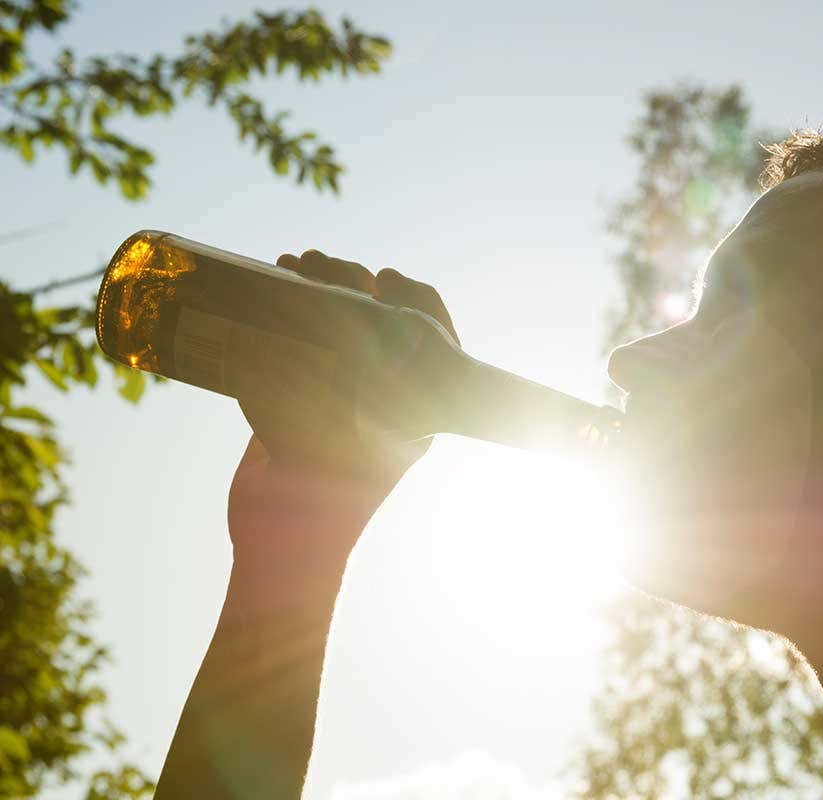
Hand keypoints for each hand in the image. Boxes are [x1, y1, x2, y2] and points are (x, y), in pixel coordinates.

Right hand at [228, 249, 459, 565]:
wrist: (288, 545)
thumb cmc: (326, 495)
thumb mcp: (331, 434)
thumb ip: (309, 393)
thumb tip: (272, 343)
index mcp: (418, 406)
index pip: (433, 335)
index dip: (415, 298)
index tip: (384, 279)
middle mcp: (386, 394)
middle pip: (381, 319)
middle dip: (351, 281)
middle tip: (315, 265)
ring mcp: (345, 393)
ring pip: (343, 325)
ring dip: (320, 289)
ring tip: (290, 265)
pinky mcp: (305, 398)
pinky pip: (305, 342)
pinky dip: (291, 312)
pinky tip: (270, 285)